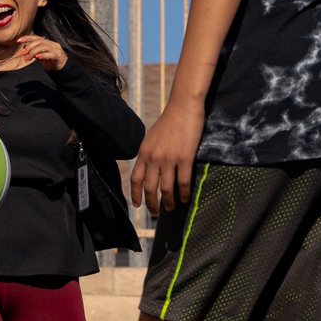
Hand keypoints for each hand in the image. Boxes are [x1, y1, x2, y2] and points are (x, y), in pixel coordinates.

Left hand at [17, 34, 66, 71]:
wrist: (62, 67)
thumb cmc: (50, 61)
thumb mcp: (40, 55)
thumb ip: (34, 51)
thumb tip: (24, 48)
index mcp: (47, 42)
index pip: (36, 37)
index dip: (27, 38)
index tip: (18, 41)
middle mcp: (51, 44)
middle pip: (38, 41)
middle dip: (29, 47)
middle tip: (22, 54)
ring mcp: (55, 49)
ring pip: (43, 47)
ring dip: (33, 52)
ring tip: (27, 58)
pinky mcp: (58, 56)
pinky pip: (49, 54)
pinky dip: (42, 55)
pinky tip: (37, 57)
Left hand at [130, 101, 203, 215]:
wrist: (183, 107)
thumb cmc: (169, 121)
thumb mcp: (151, 137)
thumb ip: (149, 153)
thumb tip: (149, 168)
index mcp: (144, 153)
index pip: (135, 179)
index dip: (135, 194)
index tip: (137, 204)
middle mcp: (154, 158)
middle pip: (150, 188)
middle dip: (152, 204)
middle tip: (155, 213)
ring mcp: (169, 159)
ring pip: (166, 189)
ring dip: (168, 202)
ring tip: (171, 208)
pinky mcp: (185, 158)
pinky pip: (183, 182)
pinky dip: (184, 194)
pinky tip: (185, 199)